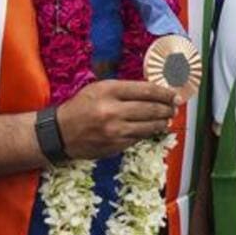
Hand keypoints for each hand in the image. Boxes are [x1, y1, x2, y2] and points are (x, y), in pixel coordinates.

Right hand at [54, 79, 181, 160]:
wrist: (60, 132)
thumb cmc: (81, 106)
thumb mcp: (99, 88)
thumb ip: (124, 89)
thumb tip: (152, 91)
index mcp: (108, 91)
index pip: (145, 90)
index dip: (164, 93)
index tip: (173, 94)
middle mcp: (112, 110)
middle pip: (151, 109)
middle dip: (167, 108)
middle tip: (174, 108)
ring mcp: (114, 131)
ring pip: (148, 127)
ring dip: (161, 123)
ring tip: (166, 119)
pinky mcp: (115, 146)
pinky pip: (138, 138)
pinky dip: (146, 133)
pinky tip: (151, 129)